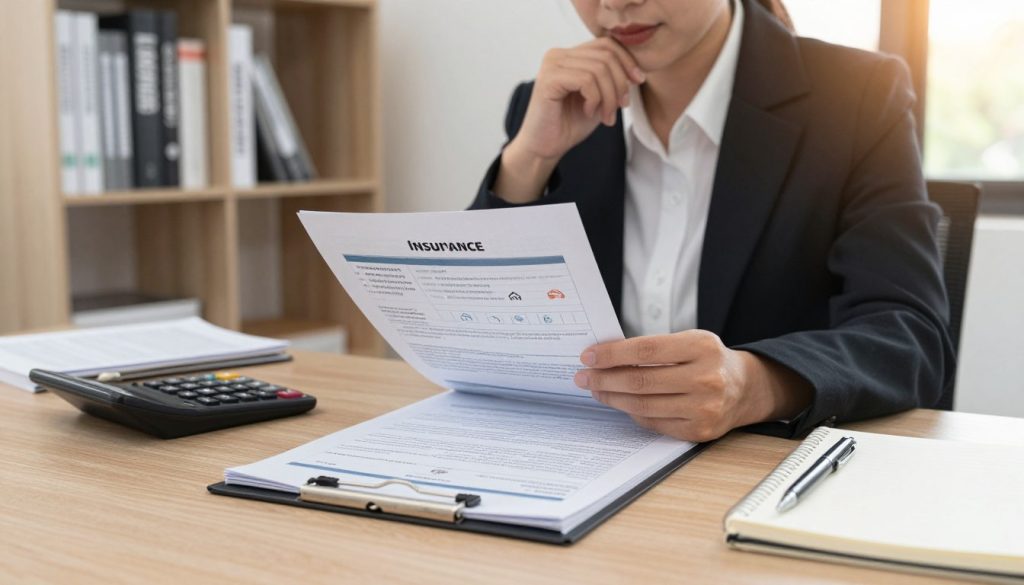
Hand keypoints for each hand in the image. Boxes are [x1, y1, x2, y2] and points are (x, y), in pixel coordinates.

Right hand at [494, 38, 644, 202]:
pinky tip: (588, 112)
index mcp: (570, 54)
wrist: (545, 147)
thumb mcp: (600, 98)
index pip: (607, 44)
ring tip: (605, 116)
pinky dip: (595, 99)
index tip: (638, 82)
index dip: (627, 61)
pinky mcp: (548, 80)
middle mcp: (558, 54)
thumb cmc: (570, 124)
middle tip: (620, 107)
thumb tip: (637, 72)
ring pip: (599, 69)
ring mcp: (551, 65)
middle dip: (620, 83)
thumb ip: (613, 80)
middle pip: (606, 55)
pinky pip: (586, 80)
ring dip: (609, 97)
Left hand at [573, 330, 812, 441]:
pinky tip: (620, 402)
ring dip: (612, 397)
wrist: (744, 389)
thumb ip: (653, 347)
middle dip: (604, 378)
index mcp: (702, 348)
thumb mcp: (689, 341)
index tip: (589, 356)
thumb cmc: (708, 360)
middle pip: (641, 380)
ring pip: (643, 405)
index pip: (646, 350)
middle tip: (583, 376)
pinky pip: (654, 422)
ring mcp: (704, 408)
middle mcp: (706, 379)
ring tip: (595, 389)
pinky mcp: (700, 431)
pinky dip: (632, 413)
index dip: (612, 354)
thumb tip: (605, 356)